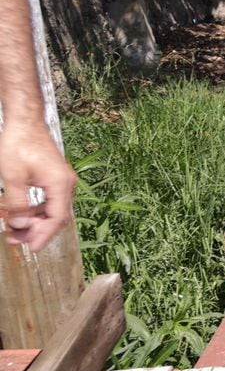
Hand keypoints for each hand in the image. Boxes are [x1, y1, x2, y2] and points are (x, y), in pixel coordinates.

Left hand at [1, 119, 77, 252]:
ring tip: (14, 231)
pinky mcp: (54, 178)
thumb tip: (19, 226)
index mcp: (60, 184)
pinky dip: (36, 211)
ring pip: (52, 210)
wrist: (25, 123)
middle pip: (56, 217)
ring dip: (35, 222)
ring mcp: (62, 180)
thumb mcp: (13, 178)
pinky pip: (49, 201)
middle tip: (15, 241)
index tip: (31, 248)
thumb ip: (18, 205)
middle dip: (37, 231)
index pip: (56, 218)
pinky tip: (21, 216)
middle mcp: (66, 184)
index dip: (44, 235)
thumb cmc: (19, 145)